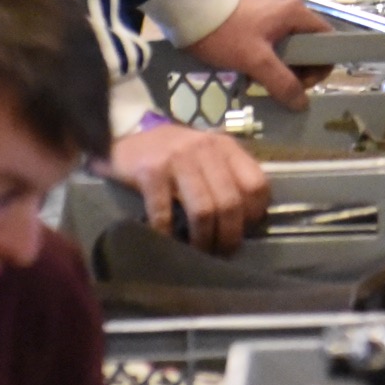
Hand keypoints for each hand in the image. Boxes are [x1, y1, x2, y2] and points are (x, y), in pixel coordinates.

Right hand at [105, 116, 270, 255]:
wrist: (127, 134)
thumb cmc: (173, 152)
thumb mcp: (207, 154)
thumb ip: (228, 175)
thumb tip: (246, 220)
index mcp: (225, 147)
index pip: (256, 184)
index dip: (254, 214)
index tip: (244, 230)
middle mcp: (205, 149)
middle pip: (230, 202)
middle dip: (228, 235)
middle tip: (222, 251)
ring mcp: (177, 158)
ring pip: (203, 210)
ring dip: (203, 238)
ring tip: (200, 250)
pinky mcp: (150, 171)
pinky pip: (165, 212)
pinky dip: (168, 233)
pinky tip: (168, 240)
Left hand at [187, 0, 330, 110]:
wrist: (188, 10)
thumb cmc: (226, 33)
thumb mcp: (255, 61)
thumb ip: (282, 83)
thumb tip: (302, 104)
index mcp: (296, 13)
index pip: (327, 39)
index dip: (321, 65)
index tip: (301, 83)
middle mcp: (289, 8)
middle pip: (309, 45)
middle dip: (299, 70)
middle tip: (279, 86)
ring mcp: (271, 11)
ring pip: (289, 45)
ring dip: (281, 66)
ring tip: (261, 80)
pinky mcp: (255, 16)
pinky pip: (273, 41)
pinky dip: (268, 57)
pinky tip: (251, 70)